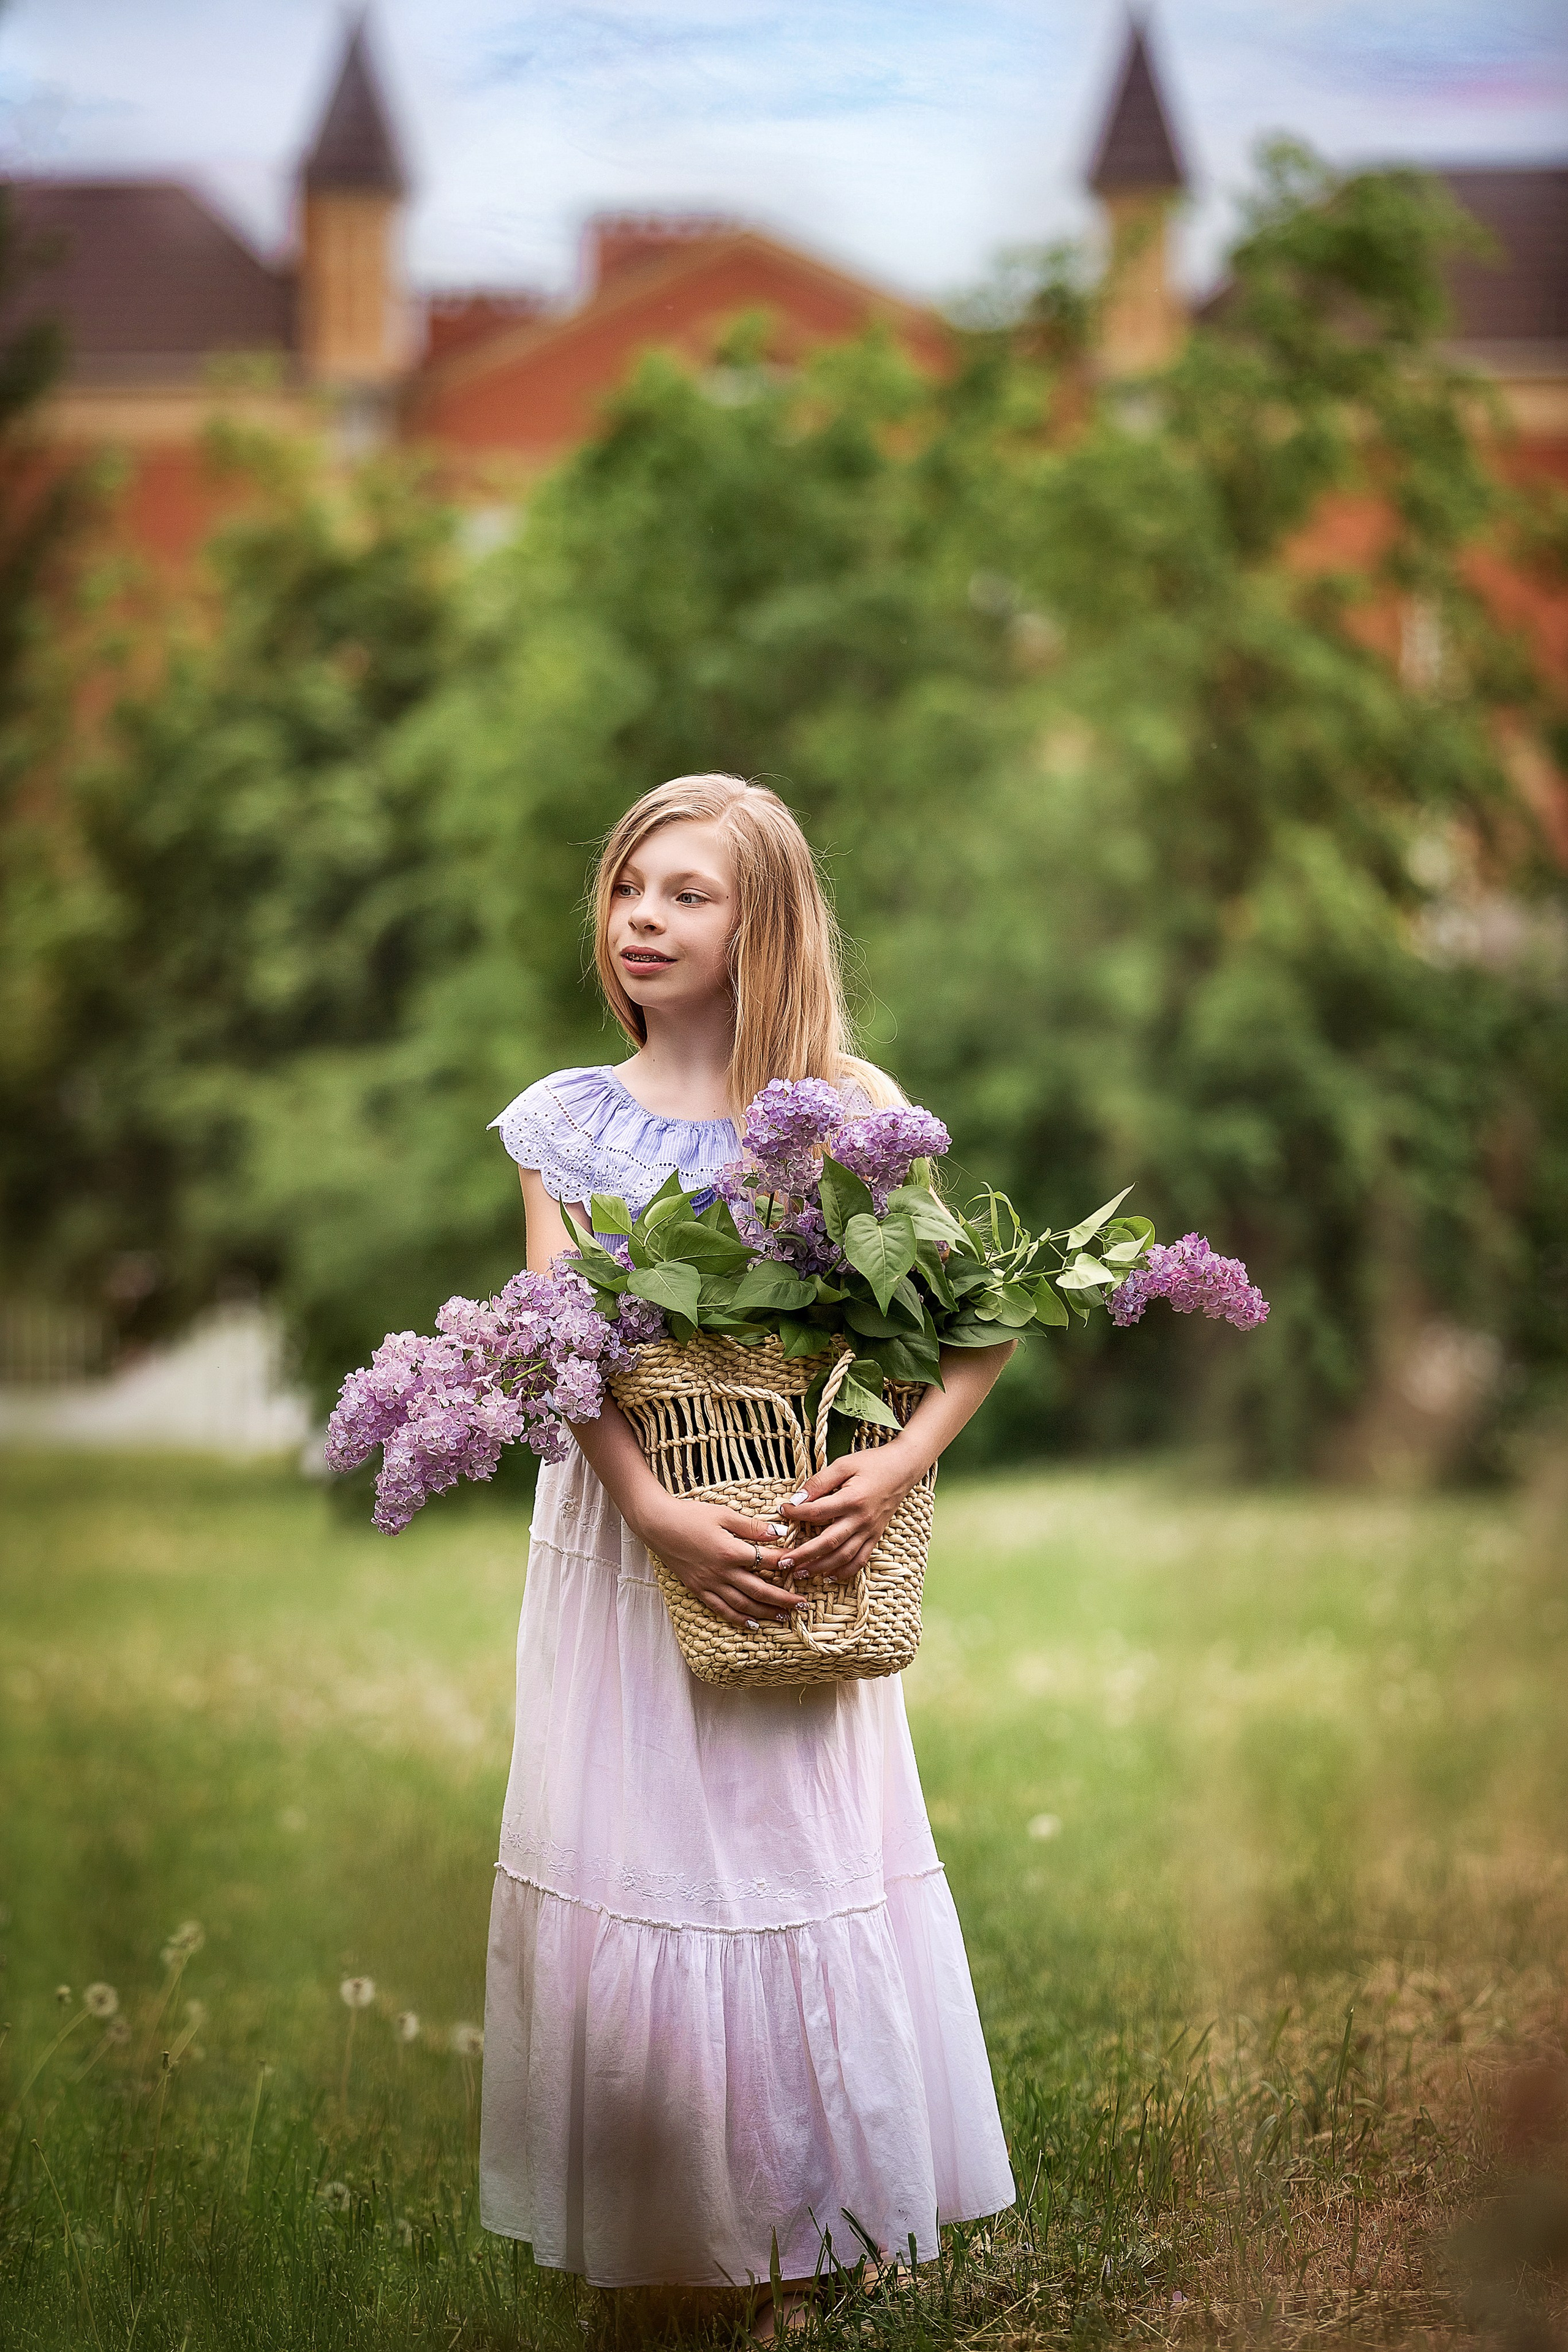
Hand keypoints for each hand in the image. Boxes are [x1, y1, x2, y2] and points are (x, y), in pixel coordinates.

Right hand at [637, 1493, 804, 1629]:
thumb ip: (752, 1526)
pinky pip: (721, 1609)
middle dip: (783, 1599)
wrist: (657, 1524)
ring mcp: (709, 1583)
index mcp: (730, 1551)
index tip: (801, 1565)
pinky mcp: (698, 1589)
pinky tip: (752, 1624)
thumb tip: (778, 1533)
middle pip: (759, 1590)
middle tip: (803, 1604)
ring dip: (765, 1612)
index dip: (787, 1563)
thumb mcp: (723, 1514)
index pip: (766, 1561)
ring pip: (743, 1605)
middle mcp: (721, 1572)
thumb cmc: (690, 1515)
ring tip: (784, 1617)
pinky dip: (738, 1619)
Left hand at [773, 1441, 921, 1583]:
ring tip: (800, 1573)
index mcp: (852, 1499)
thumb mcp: (844, 1464)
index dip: (796, 1513)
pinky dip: (844, 1571)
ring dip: (820, 1568)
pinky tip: (828, 1577)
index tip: (782, 1510)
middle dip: (804, 1555)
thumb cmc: (872, 1463)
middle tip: (783, 1561)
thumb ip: (820, 1482)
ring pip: (843, 1557)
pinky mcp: (875, 1537)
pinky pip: (860, 1560)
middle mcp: (862, 1519)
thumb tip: (797, 1499)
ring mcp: (870, 1531)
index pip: (817, 1512)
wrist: (903, 1468)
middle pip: (828, 1543)